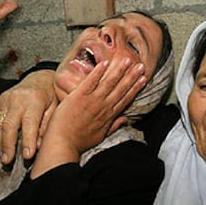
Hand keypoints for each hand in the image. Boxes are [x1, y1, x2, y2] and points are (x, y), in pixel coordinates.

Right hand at [0, 70, 57, 163]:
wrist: (40, 78)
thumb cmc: (51, 94)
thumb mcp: (56, 107)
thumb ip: (47, 126)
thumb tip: (38, 146)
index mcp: (35, 99)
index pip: (30, 123)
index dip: (28, 140)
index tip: (27, 156)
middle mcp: (18, 98)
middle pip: (9, 125)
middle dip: (8, 145)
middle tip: (8, 161)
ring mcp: (6, 99)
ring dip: (0, 142)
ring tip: (4, 156)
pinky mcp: (0, 101)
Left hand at [30, 58, 146, 177]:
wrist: (62, 143)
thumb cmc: (79, 141)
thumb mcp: (100, 136)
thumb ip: (113, 126)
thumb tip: (125, 119)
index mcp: (108, 116)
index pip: (125, 98)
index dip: (135, 88)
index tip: (143, 79)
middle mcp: (103, 106)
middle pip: (121, 89)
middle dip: (132, 76)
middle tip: (141, 66)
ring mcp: (92, 100)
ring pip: (109, 82)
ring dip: (119, 70)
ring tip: (128, 61)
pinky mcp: (79, 96)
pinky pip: (91, 81)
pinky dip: (98, 72)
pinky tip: (105, 63)